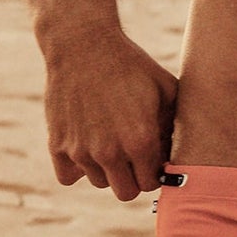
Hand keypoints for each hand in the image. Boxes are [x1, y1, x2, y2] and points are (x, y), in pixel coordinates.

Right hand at [42, 29, 177, 200]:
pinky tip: (86, 144)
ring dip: (106, 169)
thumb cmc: (130, 65)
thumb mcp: (165, 89)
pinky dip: (77, 167)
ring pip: (99, 182)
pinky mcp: (57, 144)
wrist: (83, 44)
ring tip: (109, 139)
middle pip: (126, 192)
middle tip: (132, 154)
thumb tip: (180, 153)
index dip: (154, 171)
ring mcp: (80, 150)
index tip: (152, 157)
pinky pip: (68, 177)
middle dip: (133, 177)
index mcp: (140, 141)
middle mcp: (110, 152)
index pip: (151, 183)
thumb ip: (175, 126)